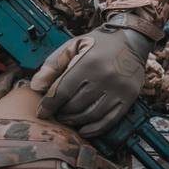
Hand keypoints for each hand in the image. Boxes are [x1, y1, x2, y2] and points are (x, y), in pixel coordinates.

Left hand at [30, 25, 152, 137]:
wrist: (131, 40)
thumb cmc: (98, 44)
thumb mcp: (72, 46)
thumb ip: (52, 65)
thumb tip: (36, 86)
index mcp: (88, 62)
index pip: (62, 91)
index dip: (49, 105)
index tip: (42, 111)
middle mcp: (105, 76)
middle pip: (75, 106)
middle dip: (61, 113)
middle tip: (56, 113)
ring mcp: (119, 89)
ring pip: (90, 115)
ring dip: (75, 121)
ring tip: (67, 118)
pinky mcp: (129, 97)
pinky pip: (109, 121)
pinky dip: (94, 129)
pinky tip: (83, 129)